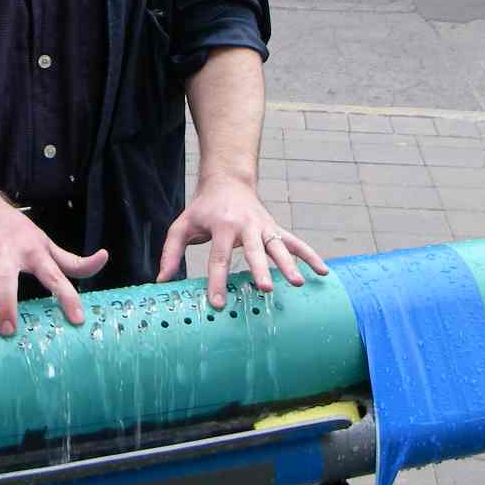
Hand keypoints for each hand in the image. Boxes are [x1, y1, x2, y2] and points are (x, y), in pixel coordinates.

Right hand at [0, 194, 108, 335]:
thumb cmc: (22, 234)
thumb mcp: (48, 244)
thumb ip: (73, 260)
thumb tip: (103, 258)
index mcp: (34, 252)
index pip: (55, 276)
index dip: (67, 296)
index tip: (77, 320)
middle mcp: (9, 255)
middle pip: (9, 281)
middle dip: (8, 304)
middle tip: (10, 331)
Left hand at [156, 174, 327, 308]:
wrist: (228, 180)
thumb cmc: (203, 208)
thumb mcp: (182, 225)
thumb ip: (171, 252)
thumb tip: (161, 280)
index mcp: (221, 227)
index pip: (217, 258)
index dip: (216, 281)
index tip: (217, 303)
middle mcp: (246, 227)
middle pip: (254, 251)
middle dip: (260, 270)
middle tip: (265, 289)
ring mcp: (264, 227)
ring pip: (278, 246)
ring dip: (289, 264)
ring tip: (298, 284)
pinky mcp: (275, 228)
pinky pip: (295, 242)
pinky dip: (310, 255)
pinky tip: (323, 272)